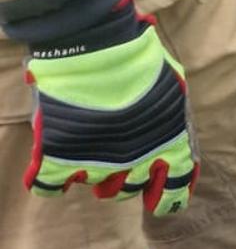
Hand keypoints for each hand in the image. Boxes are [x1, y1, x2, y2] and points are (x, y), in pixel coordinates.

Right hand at [25, 0, 195, 215]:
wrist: (97, 46)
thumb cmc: (139, 60)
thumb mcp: (171, 86)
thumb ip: (168, 112)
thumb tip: (169, 126)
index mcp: (167, 146)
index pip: (174, 188)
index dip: (167, 198)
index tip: (159, 202)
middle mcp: (136, 162)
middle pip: (130, 189)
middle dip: (124, 178)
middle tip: (115, 157)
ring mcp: (98, 163)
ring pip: (99, 187)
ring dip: (95, 174)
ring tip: (89, 153)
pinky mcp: (59, 158)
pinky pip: (48, 185)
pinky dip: (48, 182)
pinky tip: (50, 170)